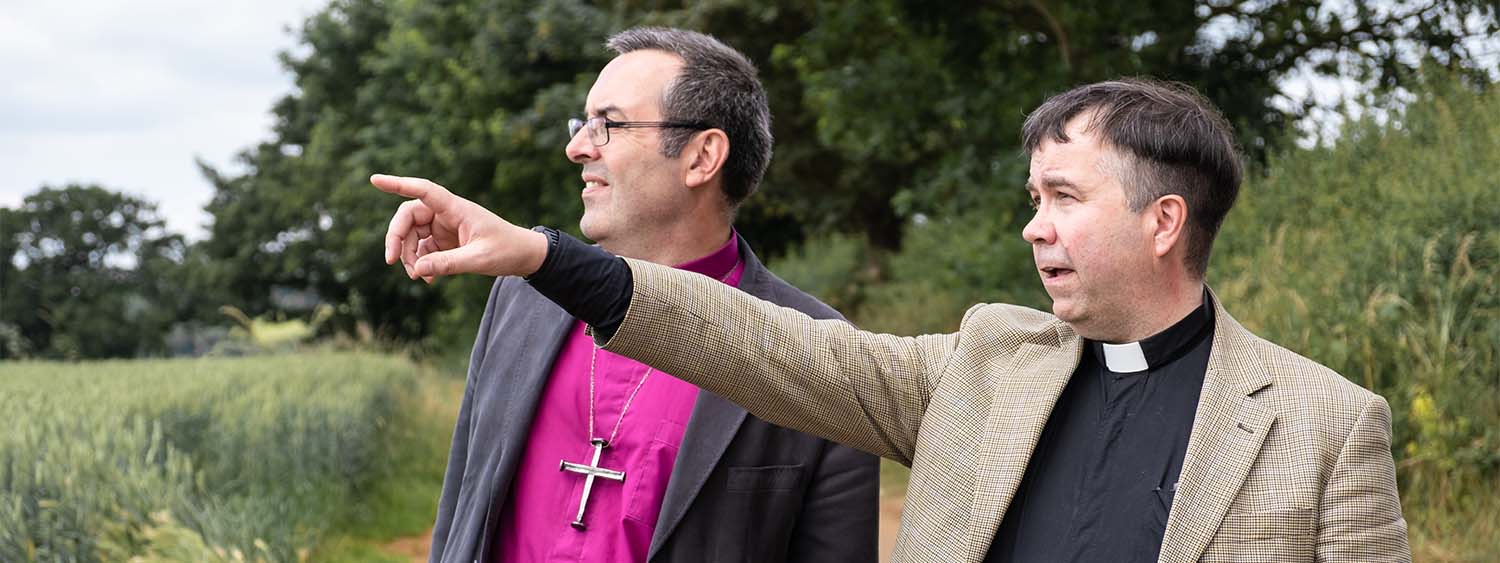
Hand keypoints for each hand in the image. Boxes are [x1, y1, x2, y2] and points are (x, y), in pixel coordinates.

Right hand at [370, 174, 548, 280]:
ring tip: (418, 276)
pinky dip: (421, 263)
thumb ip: (449, 264)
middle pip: (409, 216)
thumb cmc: (507, 250)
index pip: (423, 190)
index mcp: (456, 208)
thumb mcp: (479, 259)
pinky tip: (428, 278)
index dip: (398, 184)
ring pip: (413, 235)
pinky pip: (423, 249)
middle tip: (391, 261)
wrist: (524, 257)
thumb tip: (418, 270)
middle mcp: (447, 214)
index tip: (374, 181)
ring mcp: (445, 227)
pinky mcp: (445, 241)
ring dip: (410, 255)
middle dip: (397, 238)